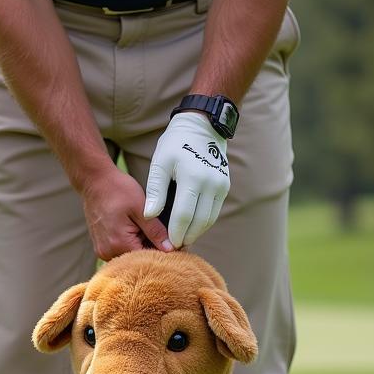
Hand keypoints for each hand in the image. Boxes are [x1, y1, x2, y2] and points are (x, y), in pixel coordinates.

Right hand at [81, 167, 173, 261]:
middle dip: (150, 250)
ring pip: (129, 257)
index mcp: (119, 244)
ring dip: (139, 247)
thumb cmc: (117, 190)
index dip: (161, 253)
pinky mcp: (100, 246)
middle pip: (137, 261)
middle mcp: (108, 252)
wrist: (95, 181)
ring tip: (143, 229)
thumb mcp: (141, 208)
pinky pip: (120, 252)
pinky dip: (129, 244)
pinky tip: (134, 230)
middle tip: (159, 234)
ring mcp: (102, 251)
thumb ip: (156, 231)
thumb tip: (170, 248)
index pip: (146, 259)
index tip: (172, 245)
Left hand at [144, 112, 230, 246]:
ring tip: (183, 240)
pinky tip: (192, 227)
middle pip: (199, 221)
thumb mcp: (160, 163)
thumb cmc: (175, 144)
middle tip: (175, 247)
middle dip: (187, 236)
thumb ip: (155, 191)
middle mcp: (211, 184)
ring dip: (197, 232)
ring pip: (209, 219)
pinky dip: (203, 222)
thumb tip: (149, 216)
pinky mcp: (224, 186)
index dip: (176, 232)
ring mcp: (221, 186)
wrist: (201, 126)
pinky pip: (214, 211)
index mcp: (193, 178)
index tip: (169, 244)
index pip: (184, 215)